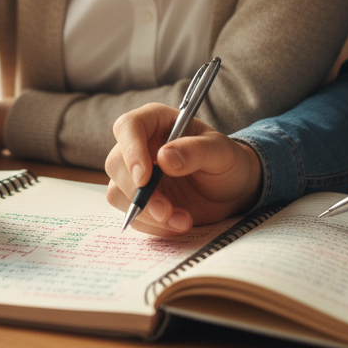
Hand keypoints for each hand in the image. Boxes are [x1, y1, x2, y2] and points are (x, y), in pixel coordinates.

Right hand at [105, 104, 262, 235]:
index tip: (145, 179)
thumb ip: (196, 151)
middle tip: (166, 210)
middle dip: (138, 193)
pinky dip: (153, 226)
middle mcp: (140, 145)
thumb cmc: (226, 161)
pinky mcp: (139, 200)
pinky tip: (178, 224)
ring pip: (118, 192)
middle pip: (116, 163)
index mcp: (156, 121)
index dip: (131, 151)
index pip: (128, 127)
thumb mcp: (221, 152)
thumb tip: (165, 157)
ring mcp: (136, 174)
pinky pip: (131, 215)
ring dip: (147, 214)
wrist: (232, 190)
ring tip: (182, 220)